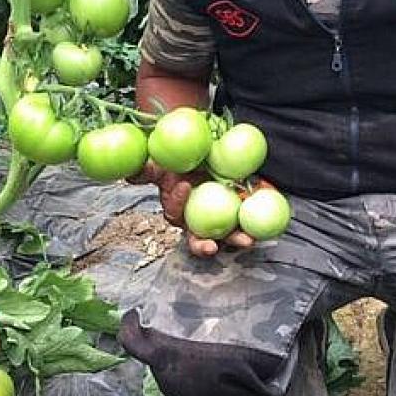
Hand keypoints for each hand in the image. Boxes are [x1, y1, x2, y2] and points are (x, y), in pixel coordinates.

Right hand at [129, 161, 254, 257]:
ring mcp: (223, 218)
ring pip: (229, 234)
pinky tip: (267, 218)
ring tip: (247, 240)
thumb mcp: (163, 160)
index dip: (178, 202)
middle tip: (211, 246)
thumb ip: (148, 169)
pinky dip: (259, 219)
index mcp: (180, 210)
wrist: (206, 149)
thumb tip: (129, 175)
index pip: (176, 212)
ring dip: (237, 239)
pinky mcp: (243, 211)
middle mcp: (200, 219)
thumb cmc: (183, 160)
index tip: (186, 184)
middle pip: (200, 238)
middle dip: (205, 246)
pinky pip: (252, 218)